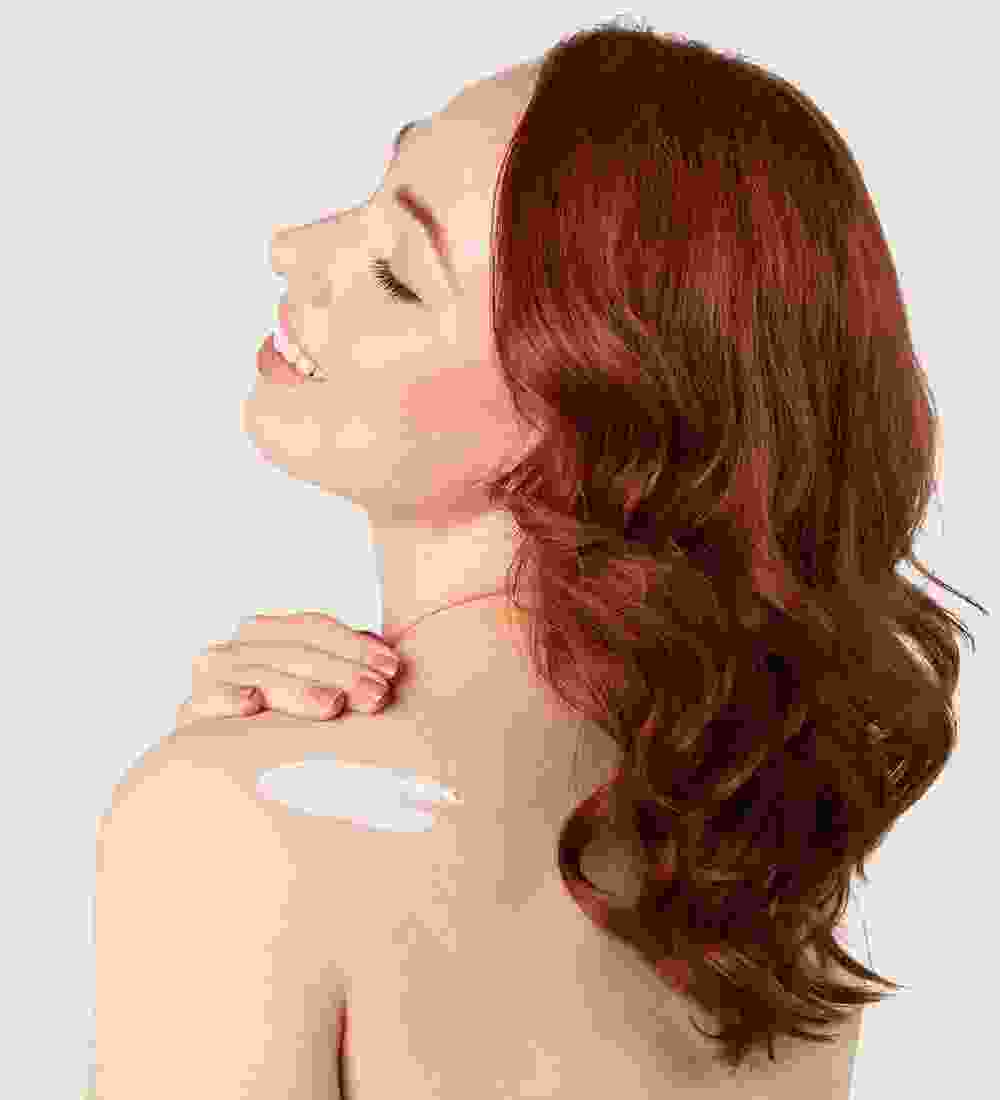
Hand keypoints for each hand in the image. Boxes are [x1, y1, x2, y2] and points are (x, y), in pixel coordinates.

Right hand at [175, 613, 401, 730]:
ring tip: (331, 705)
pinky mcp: (192, 713)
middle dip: (340, 671)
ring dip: (297, 689)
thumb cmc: (289, 729)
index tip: (391, 668)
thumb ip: (345, 671)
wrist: (227, 774)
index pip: (313, 628)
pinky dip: (227, 698)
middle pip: (292, 650)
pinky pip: (204, 700)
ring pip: (258, 672)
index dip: (355, 644)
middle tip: (375, 696)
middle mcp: (239, 649)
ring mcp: (212, 678)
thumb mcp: (319, 694)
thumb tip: (389, 666)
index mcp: (270, 635)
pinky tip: (251, 704)